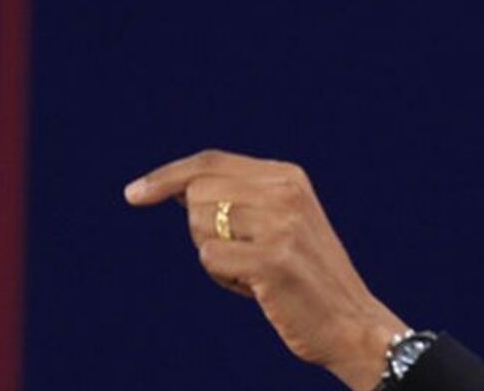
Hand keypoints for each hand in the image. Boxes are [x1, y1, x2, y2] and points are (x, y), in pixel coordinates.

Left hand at [124, 149, 406, 390]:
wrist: (350, 321)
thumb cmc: (302, 276)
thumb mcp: (280, 221)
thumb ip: (238, 198)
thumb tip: (175, 187)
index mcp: (288, 176)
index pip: (211, 162)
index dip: (167, 175)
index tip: (133, 194)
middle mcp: (286, 192)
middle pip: (198, 194)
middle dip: (203, 230)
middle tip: (241, 256)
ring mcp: (281, 224)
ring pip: (200, 226)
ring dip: (215, 257)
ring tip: (253, 272)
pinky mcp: (273, 259)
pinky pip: (210, 259)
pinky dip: (223, 277)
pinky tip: (255, 287)